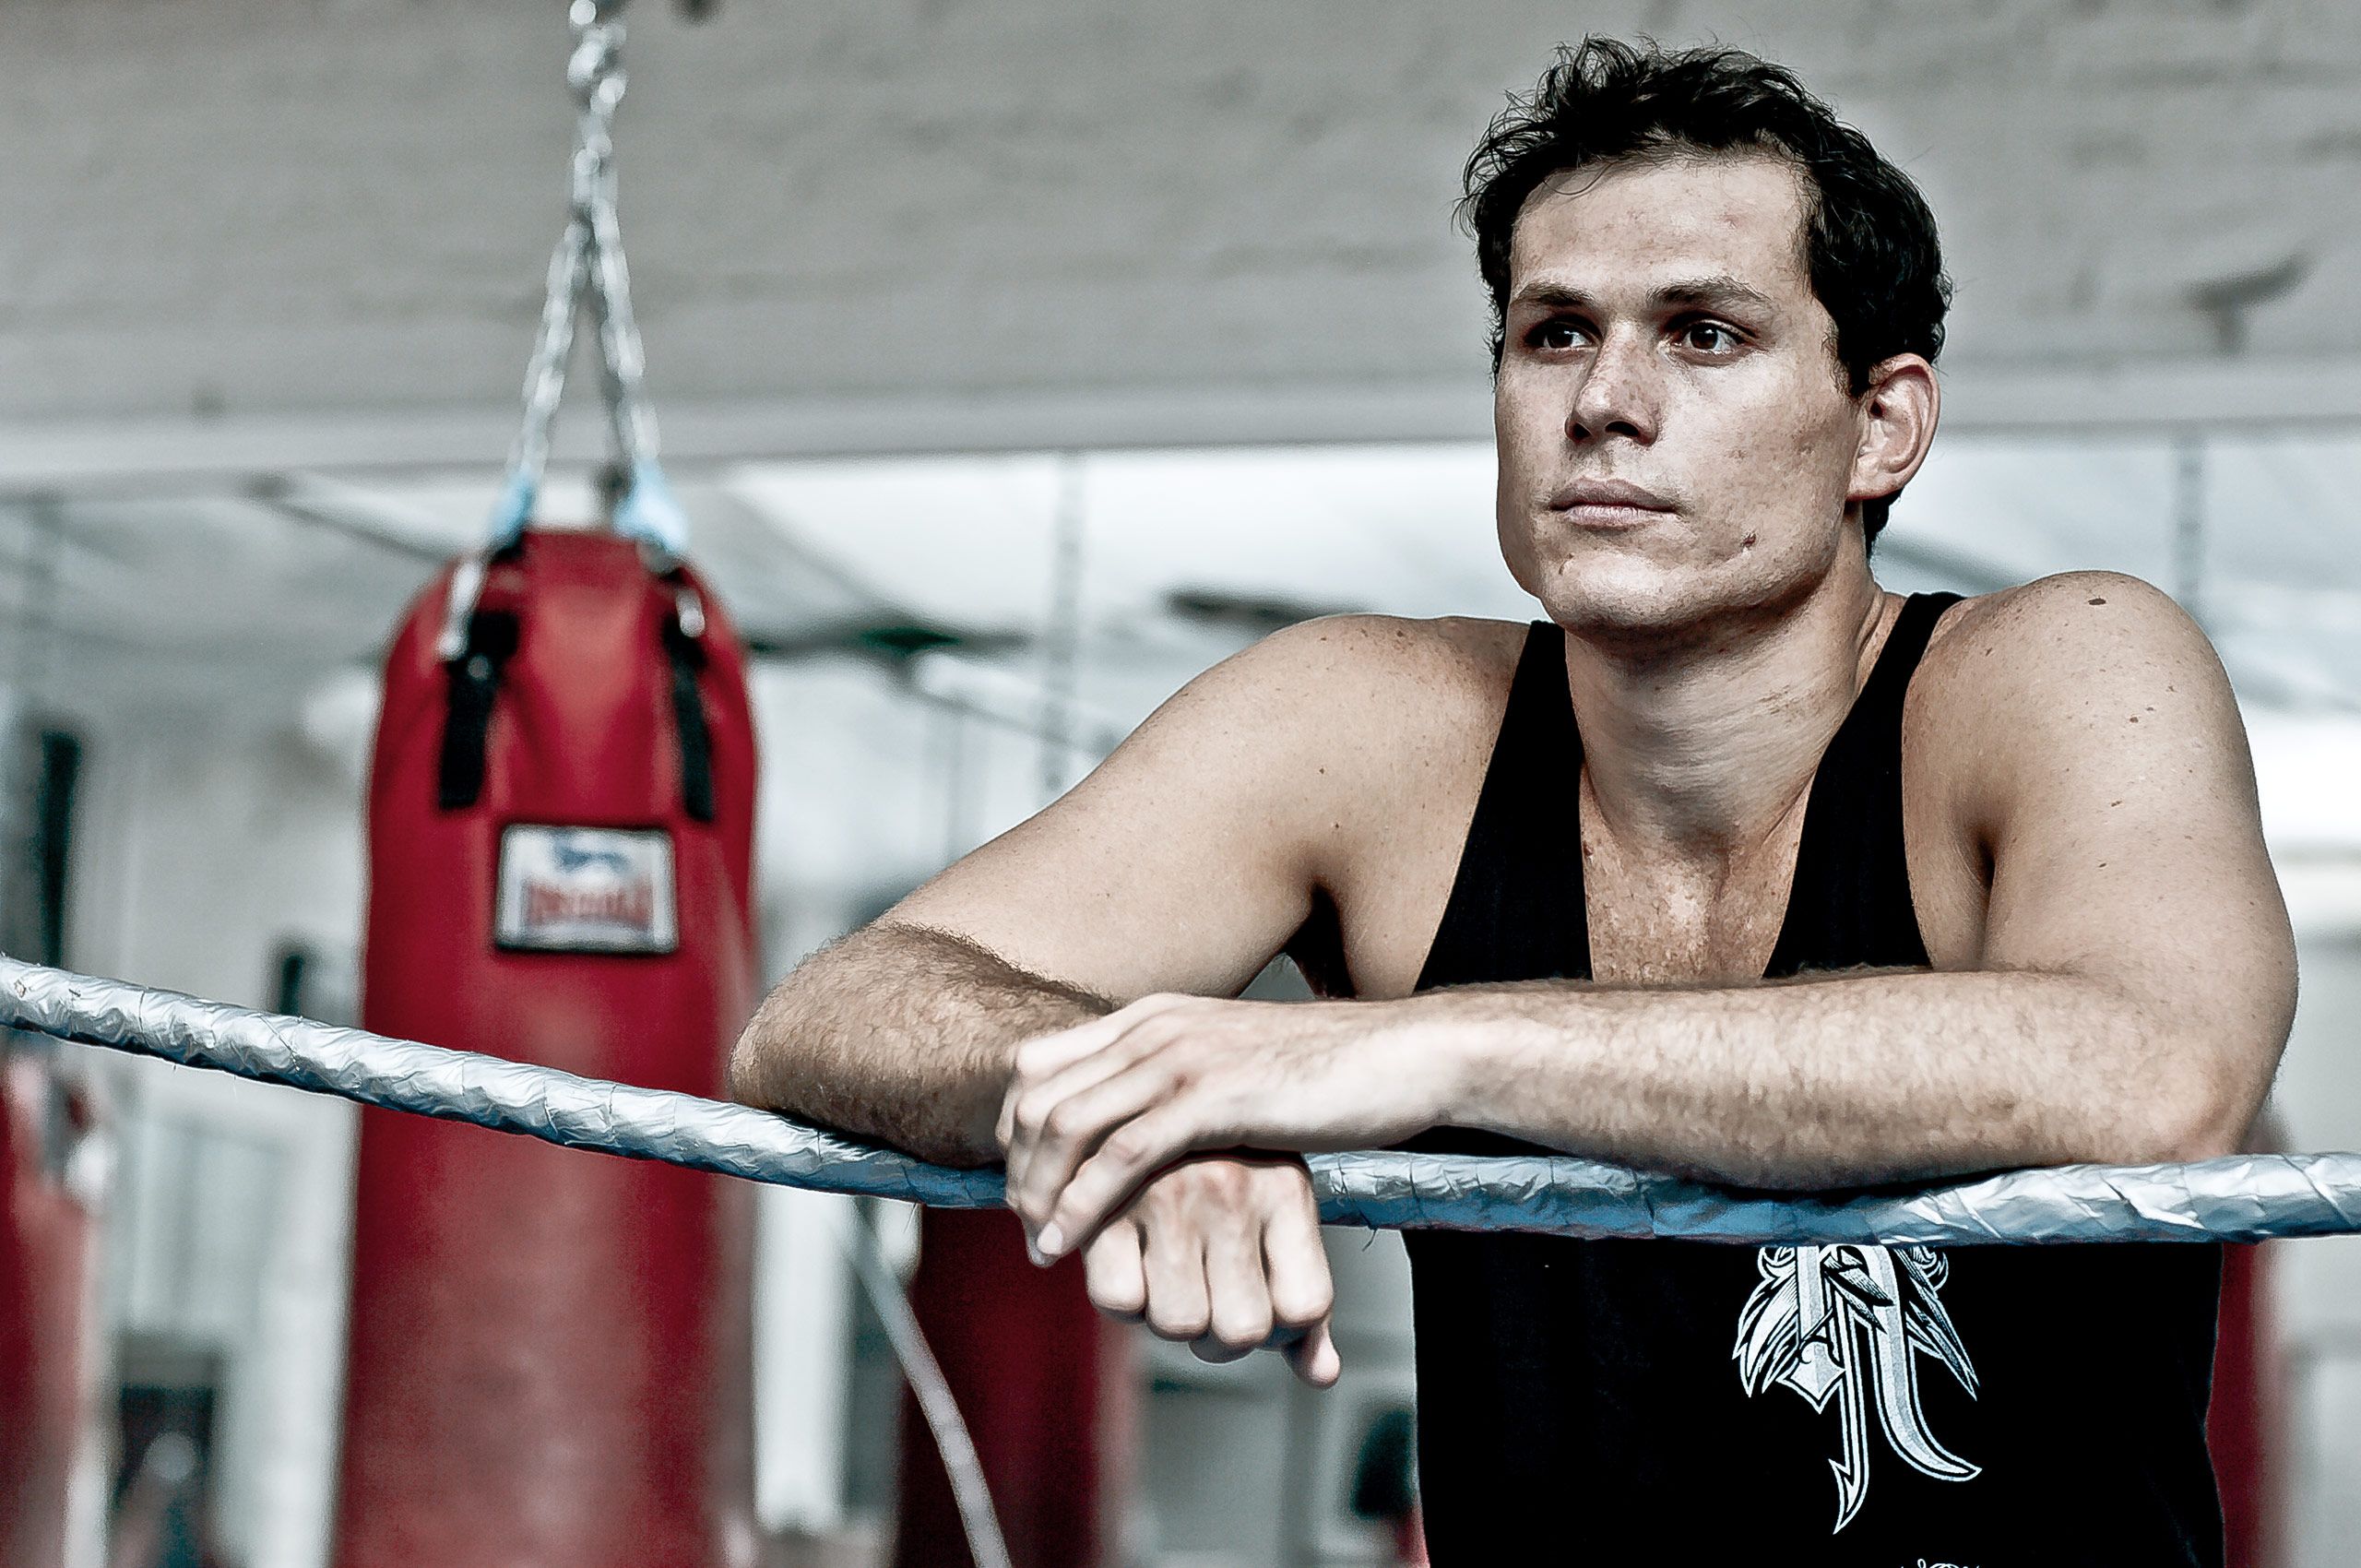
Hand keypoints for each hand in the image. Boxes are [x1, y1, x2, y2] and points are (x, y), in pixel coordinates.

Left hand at [998, 992, 1443, 1260]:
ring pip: (1068, 1124)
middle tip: (1020, 1221)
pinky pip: (1119, 1157)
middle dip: (1017, 1164)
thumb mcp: (1235, 1064)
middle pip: (1039, 1093)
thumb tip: (1149, 1116)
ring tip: (1038, 1244)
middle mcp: (1154, 1028)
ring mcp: (1181, 1059)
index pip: (1040, 1061)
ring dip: (1038, 1192)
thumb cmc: (1328, 1075)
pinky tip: (1067, 1246)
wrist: (1402, 1059)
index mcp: (1154, 1017)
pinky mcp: (1212, 1099)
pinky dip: (1080, 1206)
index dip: (1014, 1126)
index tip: (1021, 1181)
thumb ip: (1184, 1080)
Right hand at [1080, 1152, 1340, 1386]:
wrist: (1128, 1094)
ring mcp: (1165, 1195)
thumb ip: (1298, 1292)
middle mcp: (1230, 1189)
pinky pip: (1120, 1301)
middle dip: (1221, 1335)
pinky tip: (1128, 1261)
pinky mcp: (1103, 1206)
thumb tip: (1322, 1376)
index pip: (1304, 1308)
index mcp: (1284, 1186)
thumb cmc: (1218, 1163)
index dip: (1282, 1328)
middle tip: (1207, 1297)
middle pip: (1241, 1330)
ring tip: (1168, 1274)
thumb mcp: (1274, 1206)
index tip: (1259, 1302)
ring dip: (1170, 1316)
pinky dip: (1122, 1297)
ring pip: (1178, 1323)